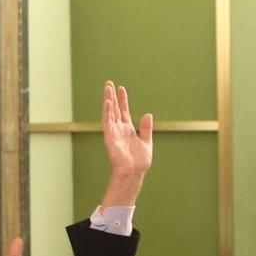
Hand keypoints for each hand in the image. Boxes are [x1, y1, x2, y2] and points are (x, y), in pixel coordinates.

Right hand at [101, 80, 152, 206]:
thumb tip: (148, 114)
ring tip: (107, 87)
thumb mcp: (147, 142)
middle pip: (115, 109)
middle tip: (109, 83)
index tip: (121, 88)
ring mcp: (114, 131)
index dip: (123, 100)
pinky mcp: (110, 136)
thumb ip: (146, 128)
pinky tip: (107, 102)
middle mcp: (120, 129)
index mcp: (129, 130)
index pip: (124, 111)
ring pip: (109, 112)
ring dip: (108, 100)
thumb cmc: (140, 161)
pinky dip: (107, 111)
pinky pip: (107, 121)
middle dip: (112, 96)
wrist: (134, 172)